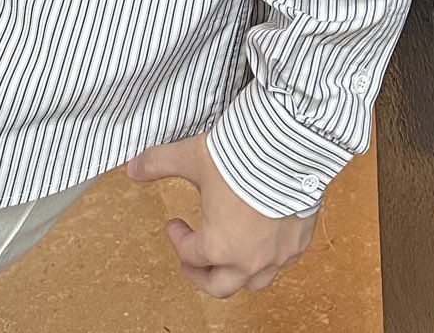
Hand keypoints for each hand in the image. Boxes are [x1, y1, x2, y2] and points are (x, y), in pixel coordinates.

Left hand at [125, 133, 316, 297]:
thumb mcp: (191, 156)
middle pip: (220, 286)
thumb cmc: (241, 155)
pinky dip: (270, 257)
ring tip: (229, 256)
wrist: (289, 146)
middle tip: (193, 261)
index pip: (190, 255)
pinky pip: (283, 262)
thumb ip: (160, 163)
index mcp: (217, 246)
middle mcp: (248, 259)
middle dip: (201, 275)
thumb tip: (133, 167)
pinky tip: (265, 240)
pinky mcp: (300, 240)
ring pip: (255, 282)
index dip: (177, 239)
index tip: (174, 225)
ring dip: (237, 273)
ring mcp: (277, 253)